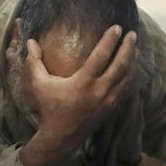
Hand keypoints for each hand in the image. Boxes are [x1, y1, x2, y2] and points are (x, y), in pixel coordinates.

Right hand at [25, 24, 137, 145]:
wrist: (61, 137)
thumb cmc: (49, 109)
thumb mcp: (39, 85)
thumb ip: (34, 62)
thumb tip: (30, 41)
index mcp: (83, 82)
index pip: (101, 55)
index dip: (110, 40)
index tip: (117, 27)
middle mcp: (100, 90)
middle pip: (121, 64)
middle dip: (128, 47)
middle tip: (132, 34)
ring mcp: (108, 100)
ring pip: (127, 77)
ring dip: (133, 61)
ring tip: (136, 48)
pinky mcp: (111, 108)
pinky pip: (127, 90)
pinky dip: (132, 78)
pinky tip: (133, 70)